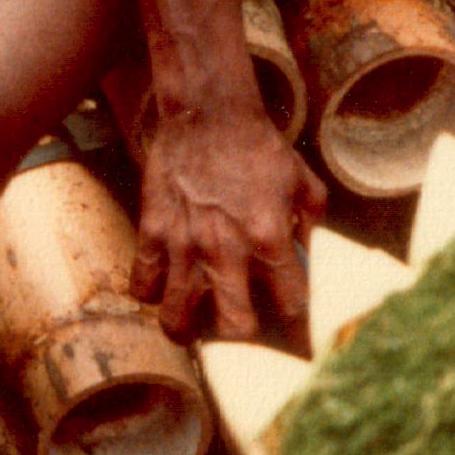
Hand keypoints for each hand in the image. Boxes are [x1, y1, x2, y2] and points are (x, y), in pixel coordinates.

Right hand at [134, 98, 327, 342]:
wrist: (208, 113)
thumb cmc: (259, 148)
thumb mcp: (304, 184)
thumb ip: (311, 229)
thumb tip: (309, 263)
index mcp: (269, 238)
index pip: (292, 308)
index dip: (300, 331)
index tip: (299, 339)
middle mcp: (225, 250)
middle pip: (233, 330)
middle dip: (242, 341)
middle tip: (239, 332)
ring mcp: (184, 244)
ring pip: (176, 319)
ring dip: (187, 330)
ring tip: (192, 326)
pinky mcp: (152, 232)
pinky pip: (142, 285)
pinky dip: (151, 293)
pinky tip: (163, 286)